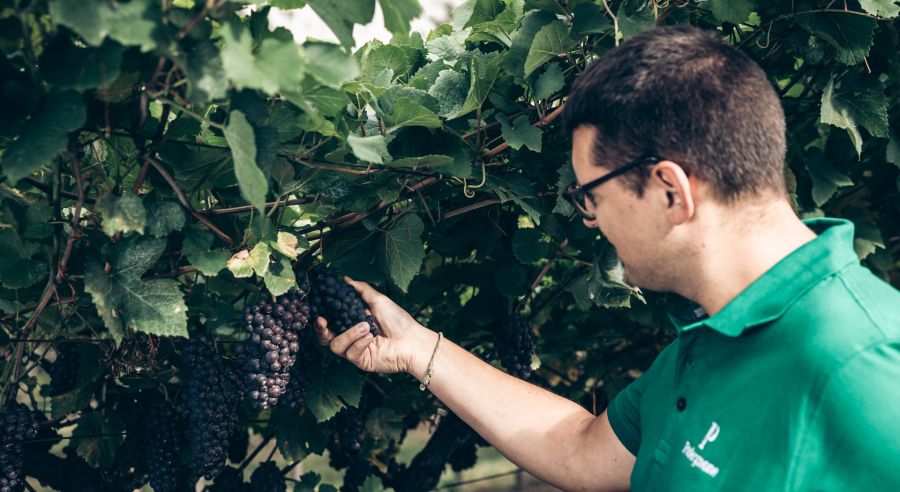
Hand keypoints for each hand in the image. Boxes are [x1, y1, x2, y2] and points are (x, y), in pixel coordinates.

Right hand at [314, 277, 431, 374]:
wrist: (412, 340)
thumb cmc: (398, 320)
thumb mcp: (378, 300)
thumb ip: (360, 289)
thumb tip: (345, 279)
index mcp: (353, 321)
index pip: (331, 321)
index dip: (321, 318)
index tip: (319, 311)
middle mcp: (351, 336)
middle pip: (326, 338)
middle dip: (321, 330)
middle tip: (323, 321)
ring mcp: (355, 349)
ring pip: (336, 345)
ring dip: (349, 334)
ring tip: (365, 327)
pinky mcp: (361, 361)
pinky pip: (350, 353)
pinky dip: (359, 343)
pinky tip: (371, 337)